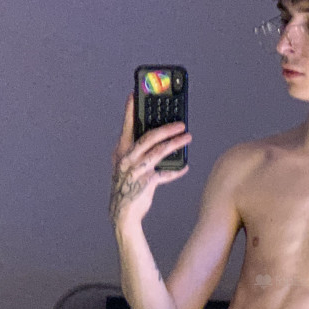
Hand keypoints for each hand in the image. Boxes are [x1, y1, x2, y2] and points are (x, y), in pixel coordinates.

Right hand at [109, 94, 191, 228]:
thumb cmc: (127, 186)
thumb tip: (159, 137)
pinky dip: (176, 170)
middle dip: (166, 128)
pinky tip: (185, 166)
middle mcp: (127, 159)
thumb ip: (138, 151)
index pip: (127, 126)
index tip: (134, 94)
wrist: (123, 214)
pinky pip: (165, 173)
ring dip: (176, 143)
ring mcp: (136, 170)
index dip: (130, 110)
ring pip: (159, 151)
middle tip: (181, 123)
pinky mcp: (146, 182)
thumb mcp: (127, 166)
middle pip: (149, 137)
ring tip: (188, 137)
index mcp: (121, 151)